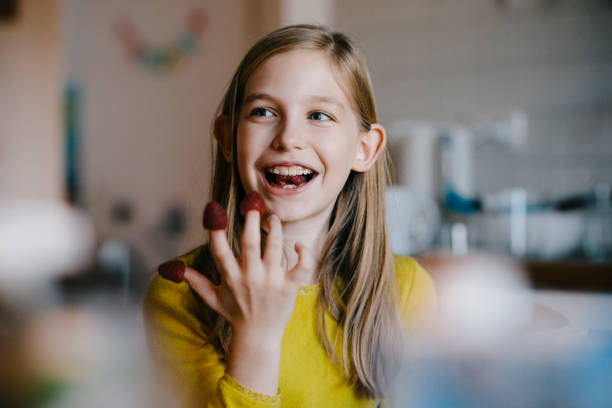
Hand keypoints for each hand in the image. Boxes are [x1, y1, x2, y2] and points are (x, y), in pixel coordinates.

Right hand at [184, 210, 312, 346]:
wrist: (258, 337)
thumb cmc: (236, 314)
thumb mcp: (213, 298)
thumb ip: (196, 281)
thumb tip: (174, 269)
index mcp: (231, 277)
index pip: (219, 250)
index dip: (216, 230)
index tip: (214, 210)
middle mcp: (250, 277)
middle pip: (250, 243)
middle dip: (251, 221)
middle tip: (253, 203)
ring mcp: (271, 282)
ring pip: (275, 248)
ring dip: (276, 229)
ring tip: (273, 218)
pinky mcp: (289, 287)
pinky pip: (300, 266)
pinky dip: (302, 253)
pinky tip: (298, 245)